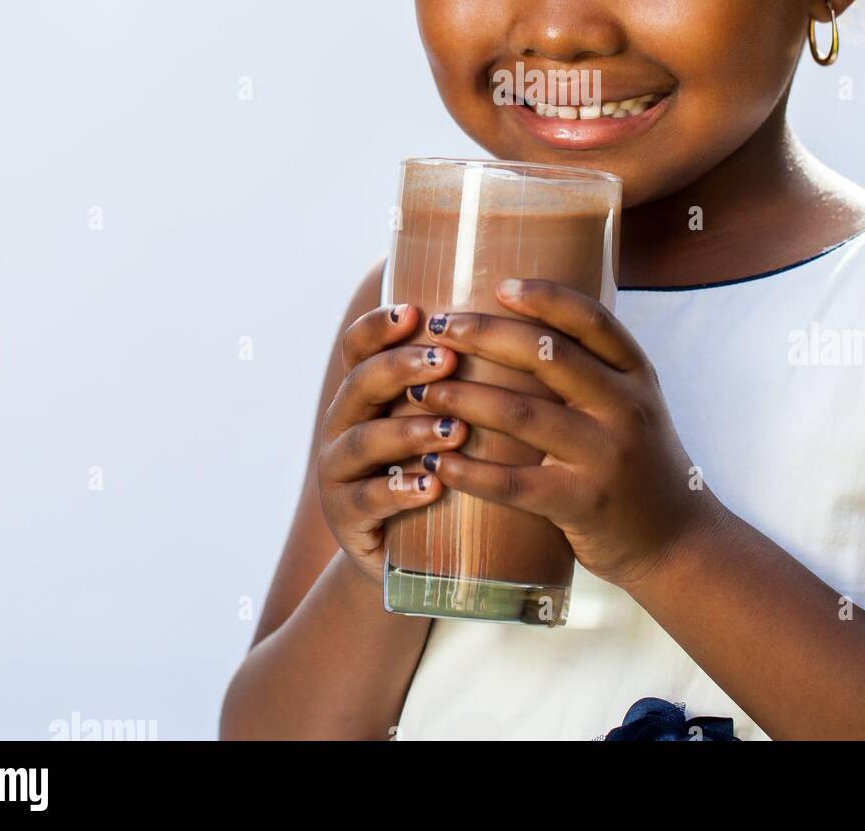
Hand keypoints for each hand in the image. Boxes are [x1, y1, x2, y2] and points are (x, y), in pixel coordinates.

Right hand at [315, 302, 466, 582]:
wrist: (411, 553)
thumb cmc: (438, 467)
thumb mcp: (442, 417)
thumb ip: (461, 378)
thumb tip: (526, 325)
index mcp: (365, 392)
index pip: (359, 347)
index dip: (379, 327)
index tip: (415, 311)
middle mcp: (344, 424)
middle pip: (360, 384)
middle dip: (401, 368)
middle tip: (446, 359)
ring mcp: (339, 472)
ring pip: (363, 441)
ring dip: (408, 431)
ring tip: (453, 430)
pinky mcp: (345, 519)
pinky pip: (366, 501)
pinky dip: (397, 491)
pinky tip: (430, 486)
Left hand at [408, 279, 721, 591]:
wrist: (676, 541)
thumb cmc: (636, 463)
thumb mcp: (632, 403)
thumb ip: (591, 369)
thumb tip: (520, 322)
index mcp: (635, 374)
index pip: (591, 319)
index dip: (545, 296)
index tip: (499, 284)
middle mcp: (625, 407)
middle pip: (548, 355)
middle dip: (486, 335)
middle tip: (439, 327)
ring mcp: (605, 456)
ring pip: (523, 414)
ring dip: (464, 397)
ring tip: (421, 390)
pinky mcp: (583, 504)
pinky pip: (515, 484)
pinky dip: (471, 472)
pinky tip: (437, 463)